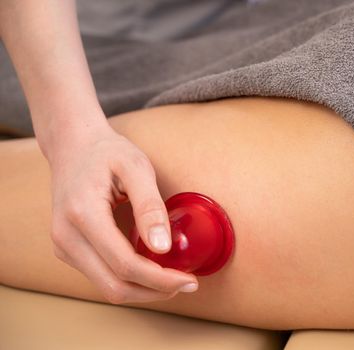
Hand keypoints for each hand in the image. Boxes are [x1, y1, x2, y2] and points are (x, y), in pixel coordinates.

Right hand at [47, 122, 198, 303]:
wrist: (73, 146)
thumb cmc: (106, 152)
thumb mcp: (135, 167)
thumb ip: (149, 206)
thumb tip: (163, 247)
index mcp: (83, 214)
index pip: (124, 264)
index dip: (160, 279)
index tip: (189, 279)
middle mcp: (66, 236)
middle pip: (114, 286)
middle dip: (154, 291)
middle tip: (186, 283)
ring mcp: (63, 245)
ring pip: (107, 287)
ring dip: (143, 290)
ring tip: (172, 278)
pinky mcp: (68, 249)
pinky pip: (101, 276)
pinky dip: (129, 279)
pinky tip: (151, 268)